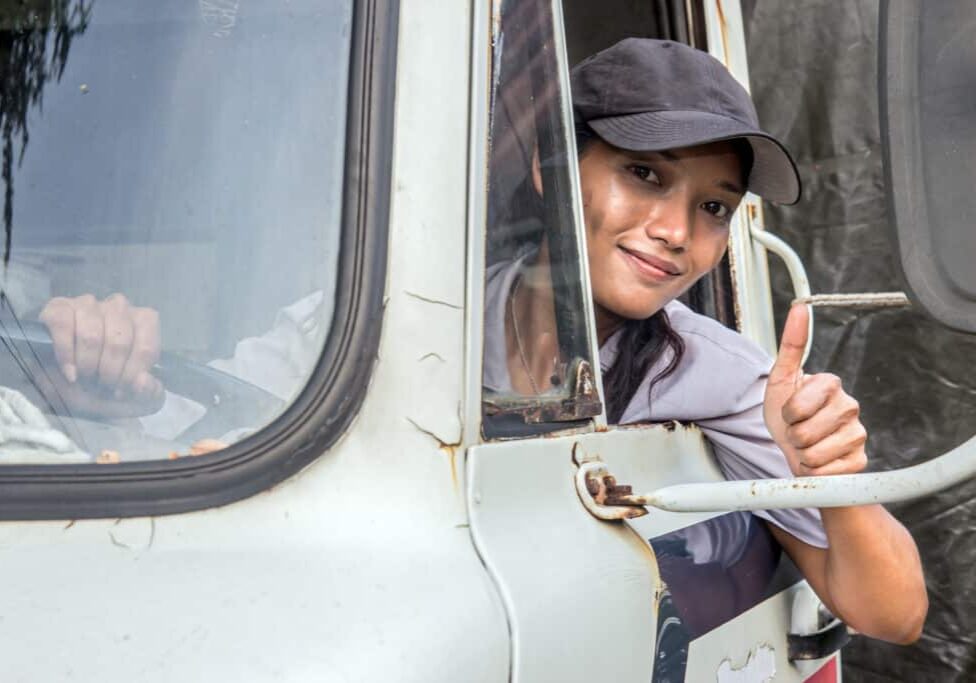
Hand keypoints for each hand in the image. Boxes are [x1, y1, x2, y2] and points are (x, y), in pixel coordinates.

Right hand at [38, 294, 163, 417]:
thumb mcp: (133, 397)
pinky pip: (63, 326)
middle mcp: (119, 307)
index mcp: (144, 322)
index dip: (132, 374)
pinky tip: (69, 371)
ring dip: (87, 364)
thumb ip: (150, 393)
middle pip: (119, 342)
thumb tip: (143, 382)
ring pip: (91, 335)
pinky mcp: (59, 307)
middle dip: (109, 372)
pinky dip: (65, 354)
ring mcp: (88, 304)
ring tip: (84, 376)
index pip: (146, 347)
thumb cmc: (103, 385)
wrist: (63, 384)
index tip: (121, 390)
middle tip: (102, 384)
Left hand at [763, 304, 867, 476]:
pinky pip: (829, 472)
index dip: (786, 415)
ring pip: (816, 453)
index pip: (797, 407)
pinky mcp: (861, 459)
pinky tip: (820, 461)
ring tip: (806, 446)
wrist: (795, 450)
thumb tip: (800, 305)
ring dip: (802, 455)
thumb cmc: (785, 414)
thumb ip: (791, 345)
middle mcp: (850, 405)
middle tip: (796, 432)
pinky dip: (815, 472)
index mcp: (830, 383)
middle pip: (805, 433)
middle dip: (792, 437)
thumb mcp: (780, 380)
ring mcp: (858, 433)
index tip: (788, 413)